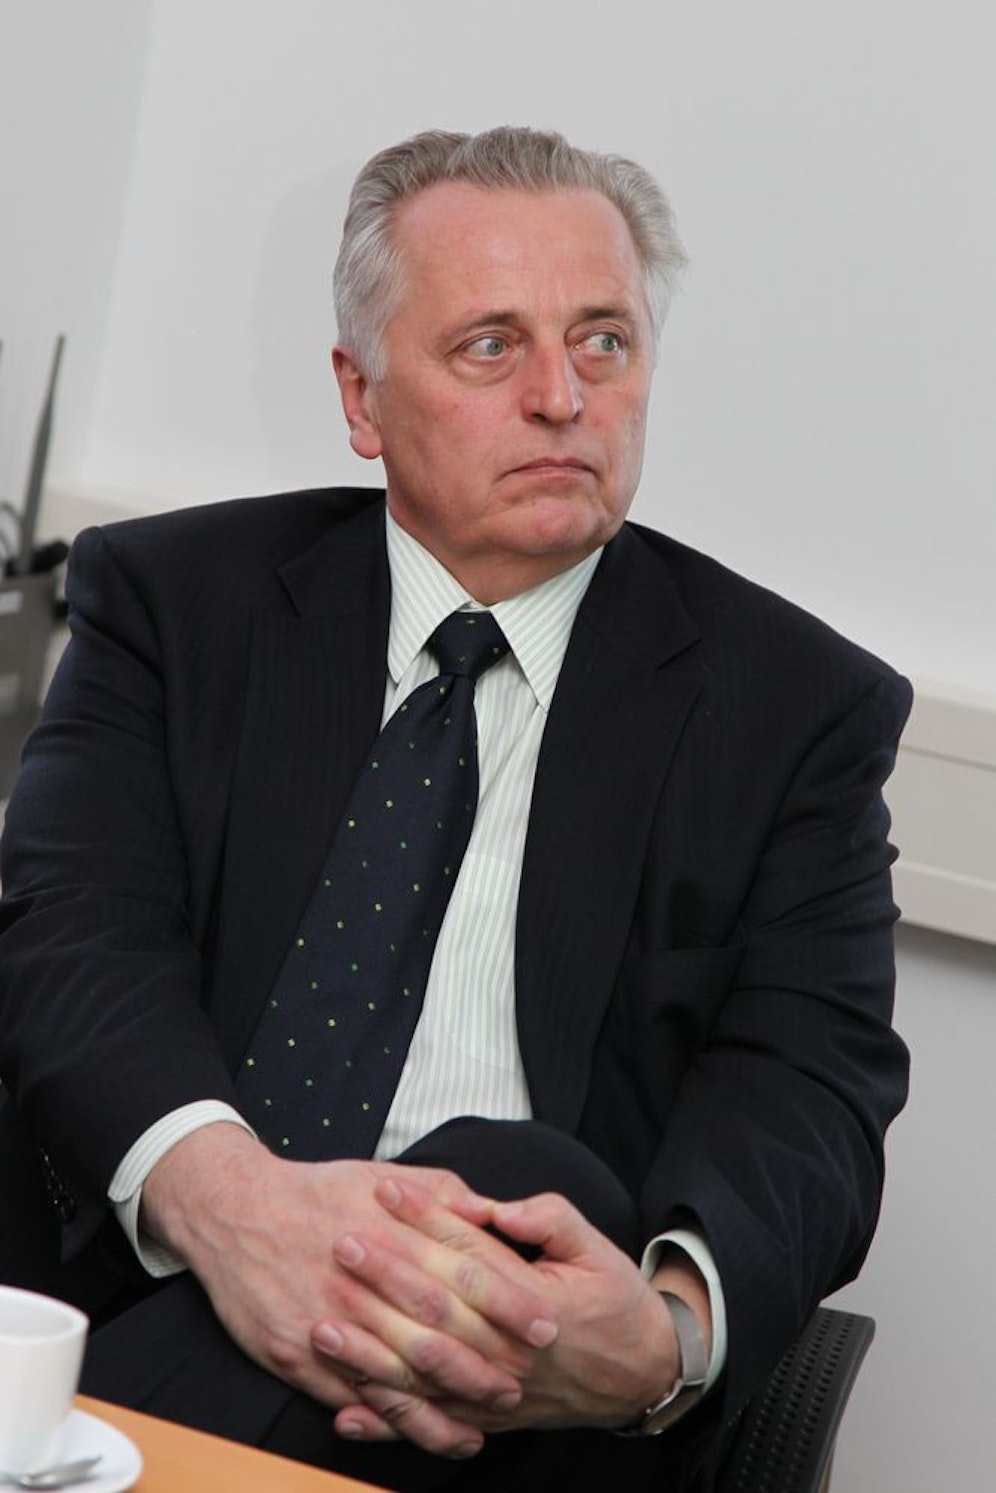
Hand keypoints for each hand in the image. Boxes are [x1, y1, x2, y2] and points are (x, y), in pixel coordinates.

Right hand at [140, 1125, 557, 1455]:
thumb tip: (492, 1215)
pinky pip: (355, 1395)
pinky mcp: (299, 1354)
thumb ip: (442, 1194)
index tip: (546, 1325)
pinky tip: (426, 1430)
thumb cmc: (319, 1191)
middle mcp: (363, 1280)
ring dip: (448, 1401)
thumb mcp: (384, 1175)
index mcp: (391, 1232)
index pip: (464, 1272)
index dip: (510, 1303)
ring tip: (487, 1420)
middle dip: (488, 1362)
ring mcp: (330, 1320)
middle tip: (524, 1384)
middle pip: (439, 1330)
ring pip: (400, 1373)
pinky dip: (394, 1420)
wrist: (234, 1211)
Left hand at [315, 1180, 685, 1445]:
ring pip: (423, 1374)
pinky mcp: (485, 1419)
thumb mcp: (595, 1246)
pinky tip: (345, 1409)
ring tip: (323, 1326)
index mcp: (532, 1301)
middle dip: (384, 1276)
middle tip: (341, 1243)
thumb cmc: (615, 1302)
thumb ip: (549, 1217)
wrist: (639, 1375)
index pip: (467, 1253)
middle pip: (435, 1310)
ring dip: (369, 1351)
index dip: (424, 1220)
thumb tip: (497, 1206)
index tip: (385, 1190)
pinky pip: (429, 1425)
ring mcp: (493, 1390)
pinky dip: (387, 1420)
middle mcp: (507, 1350)